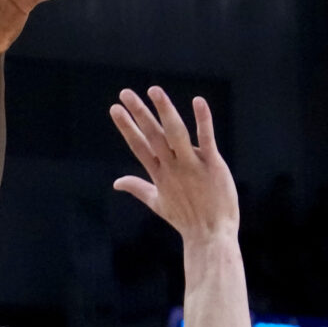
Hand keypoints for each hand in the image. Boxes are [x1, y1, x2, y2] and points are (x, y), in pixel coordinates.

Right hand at [110, 87, 239, 240]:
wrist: (210, 236)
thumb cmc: (185, 219)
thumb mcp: (157, 202)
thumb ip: (137, 188)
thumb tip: (116, 183)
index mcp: (159, 174)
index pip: (138, 146)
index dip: (126, 127)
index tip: (115, 108)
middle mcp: (172, 167)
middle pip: (152, 135)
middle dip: (138, 113)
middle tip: (125, 93)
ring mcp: (192, 165)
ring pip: (175, 133)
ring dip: (164, 111)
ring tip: (154, 90)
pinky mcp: (212, 165)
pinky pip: (206, 139)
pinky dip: (203, 120)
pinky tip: (198, 101)